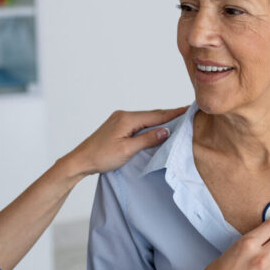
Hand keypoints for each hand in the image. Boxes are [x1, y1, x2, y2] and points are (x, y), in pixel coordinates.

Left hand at [66, 108, 186, 175]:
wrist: (81, 160)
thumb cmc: (101, 157)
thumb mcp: (127, 150)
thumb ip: (147, 139)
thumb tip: (166, 130)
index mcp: (127, 119)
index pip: (156, 115)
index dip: (174, 113)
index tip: (188, 109)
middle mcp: (124, 115)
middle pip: (152, 114)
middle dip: (170, 114)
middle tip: (187, 112)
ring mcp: (120, 119)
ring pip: (146, 118)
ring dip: (160, 119)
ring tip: (177, 119)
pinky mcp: (117, 125)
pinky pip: (139, 122)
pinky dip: (150, 124)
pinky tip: (157, 127)